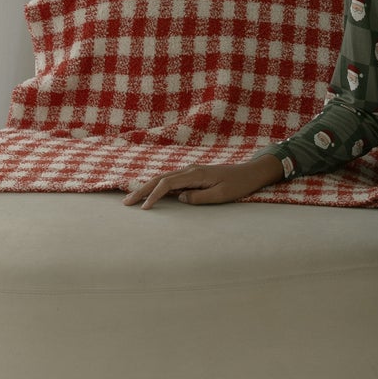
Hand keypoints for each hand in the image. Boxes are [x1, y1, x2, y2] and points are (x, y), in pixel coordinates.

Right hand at [123, 151, 284, 208]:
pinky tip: (151, 192)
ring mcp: (191, 171)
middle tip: (126, 202)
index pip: (167, 184)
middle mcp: (190, 170)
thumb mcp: (220, 195)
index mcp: (195, 174)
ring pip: (164, 178)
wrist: (251, 173)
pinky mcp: (194, 174)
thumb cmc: (238, 185)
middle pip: (160, 178)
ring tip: (133, 198)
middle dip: (142, 190)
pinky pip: (171, 179)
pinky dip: (158, 185)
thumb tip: (180, 198)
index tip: (144, 208)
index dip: (154, 195)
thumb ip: (199, 197)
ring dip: (147, 187)